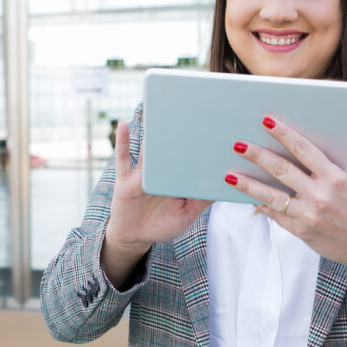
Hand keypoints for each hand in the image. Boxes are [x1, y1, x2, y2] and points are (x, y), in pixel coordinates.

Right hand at [103, 121, 211, 284]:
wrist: (134, 237)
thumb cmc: (162, 224)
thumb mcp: (186, 215)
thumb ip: (201, 201)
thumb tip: (223, 184)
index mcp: (177, 178)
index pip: (189, 158)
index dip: (199, 146)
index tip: (214, 130)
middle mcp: (161, 171)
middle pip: (170, 148)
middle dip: (179, 132)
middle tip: (191, 112)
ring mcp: (142, 173)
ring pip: (148, 149)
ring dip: (152, 130)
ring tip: (158, 110)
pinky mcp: (125, 179)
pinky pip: (124, 157)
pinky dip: (123, 142)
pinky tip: (123, 124)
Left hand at [226, 116, 346, 282]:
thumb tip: (345, 122)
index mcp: (336, 178)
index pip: (305, 150)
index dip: (284, 134)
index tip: (267, 121)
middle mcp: (319, 197)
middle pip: (281, 171)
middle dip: (257, 155)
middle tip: (238, 144)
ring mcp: (308, 216)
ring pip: (271, 196)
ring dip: (248, 185)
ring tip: (229, 175)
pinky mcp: (300, 231)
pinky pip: (275, 215)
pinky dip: (259, 204)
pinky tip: (245, 195)